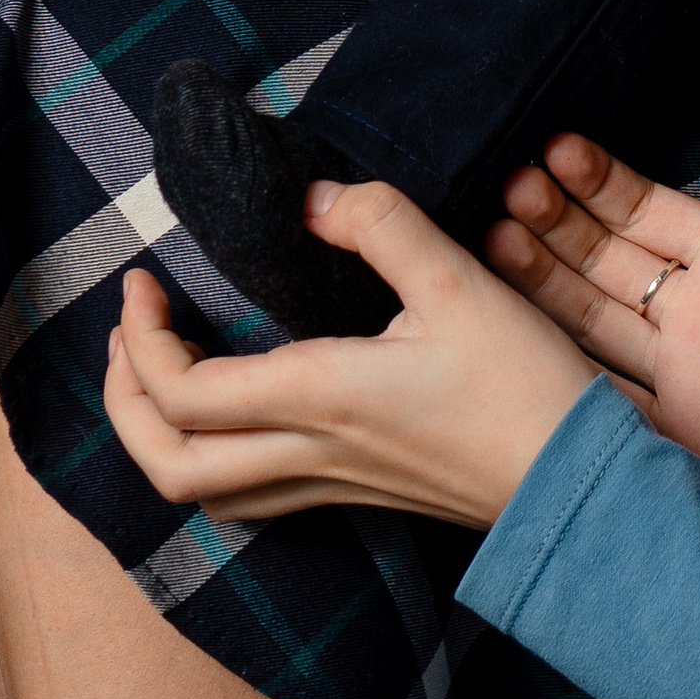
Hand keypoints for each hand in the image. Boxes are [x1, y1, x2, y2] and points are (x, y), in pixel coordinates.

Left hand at [102, 183, 594, 527]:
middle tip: (130, 331)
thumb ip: (383, 225)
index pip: (183, 392)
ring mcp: (330, 485)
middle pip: (168, 465)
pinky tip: (234, 419)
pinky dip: (210, 462)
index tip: (144, 279)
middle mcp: (310, 453)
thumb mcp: (461, 280)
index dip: (141, 338)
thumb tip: (313, 197)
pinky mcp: (356, 496)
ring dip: (158, 437)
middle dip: (124, 402)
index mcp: (321, 397)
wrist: (575, 485)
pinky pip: (250, 500)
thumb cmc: (523, 384)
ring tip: (161, 371)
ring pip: (203, 493)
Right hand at [487, 132, 699, 528]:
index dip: (602, 181)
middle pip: (607, 255)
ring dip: (541, 282)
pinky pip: (602, 391)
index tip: (555, 148)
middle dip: (556, 221)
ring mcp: (681, 370)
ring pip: (590, 315)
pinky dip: (559, 366)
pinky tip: (512, 343)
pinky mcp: (675, 432)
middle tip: (504, 185)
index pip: (651, 208)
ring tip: (490, 239)